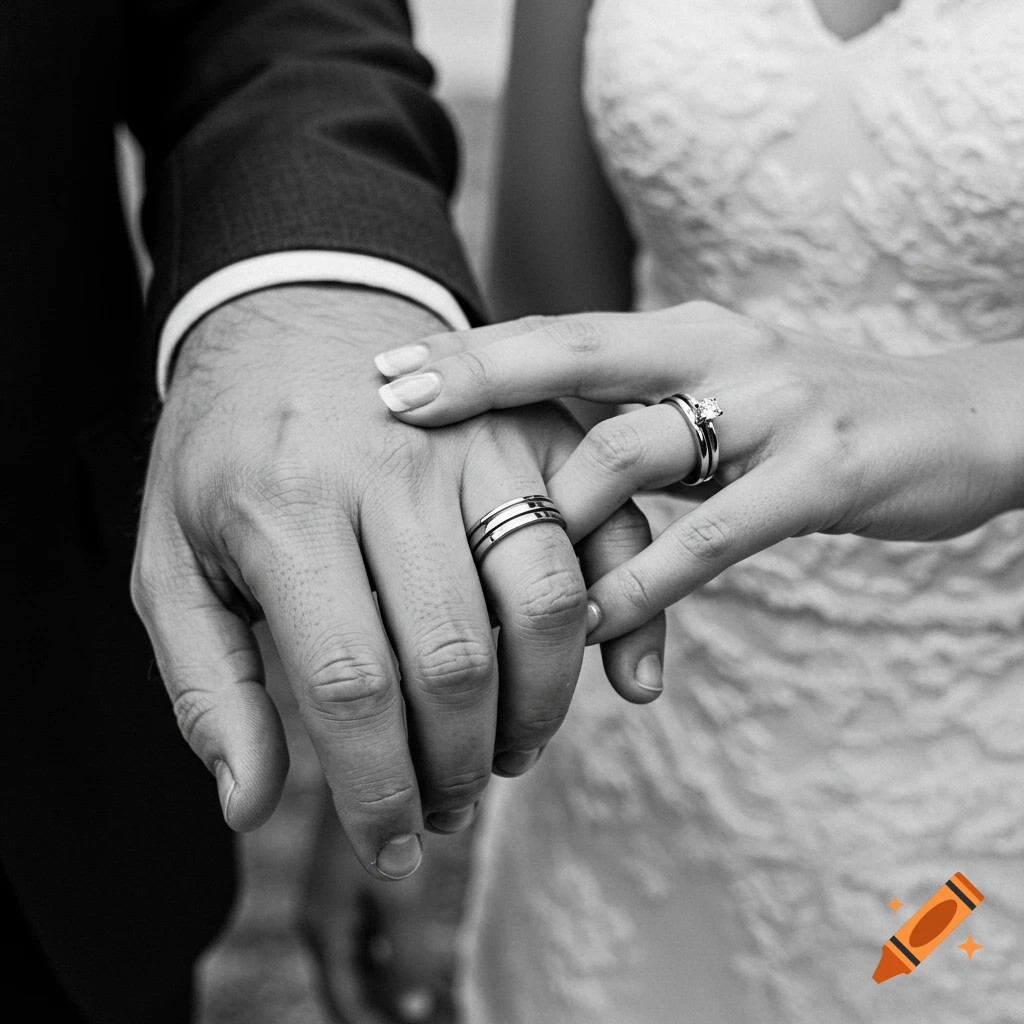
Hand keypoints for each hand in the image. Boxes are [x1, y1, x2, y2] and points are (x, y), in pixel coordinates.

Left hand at [131, 286, 661, 880]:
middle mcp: (393, 470)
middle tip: (446, 805)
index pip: (351, 681)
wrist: (296, 314)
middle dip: (457, 764)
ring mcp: (476, 441)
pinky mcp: (534, 429)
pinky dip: (630, 611)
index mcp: (286, 509)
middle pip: (456, 656)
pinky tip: (626, 680)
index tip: (390, 845)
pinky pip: (607, 528)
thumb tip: (250, 804)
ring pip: (543, 599)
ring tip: (508, 752)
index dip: (377, 788)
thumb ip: (205, 685)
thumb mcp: (175, 561)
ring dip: (540, 705)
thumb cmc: (227, 452)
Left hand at [374, 301, 1023, 642]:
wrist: (957, 422)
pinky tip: (593, 624)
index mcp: (685, 334)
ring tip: (486, 565)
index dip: (469, 350)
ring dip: (551, 512)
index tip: (384, 369)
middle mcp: (718, 351)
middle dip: (477, 378)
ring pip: (630, 449)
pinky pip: (710, 534)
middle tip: (392, 406)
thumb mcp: (718, 403)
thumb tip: (537, 465)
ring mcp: (772, 406)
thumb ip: (639, 420)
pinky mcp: (821, 473)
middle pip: (573, 352)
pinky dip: (643, 583)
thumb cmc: (812, 423)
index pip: (557, 332)